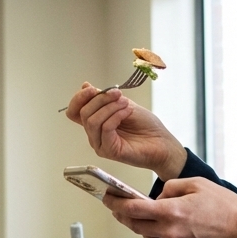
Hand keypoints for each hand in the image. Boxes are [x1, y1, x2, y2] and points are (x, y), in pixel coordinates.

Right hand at [65, 84, 185, 179]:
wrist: (162, 142)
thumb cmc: (146, 126)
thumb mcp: (123, 104)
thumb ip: (104, 98)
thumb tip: (85, 86)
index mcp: (96, 122)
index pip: (74, 111)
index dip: (79, 98)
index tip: (92, 89)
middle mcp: (95, 134)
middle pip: (83, 114)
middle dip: (100, 99)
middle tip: (118, 94)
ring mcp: (100, 144)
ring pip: (92, 121)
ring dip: (109, 107)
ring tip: (126, 104)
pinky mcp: (110, 151)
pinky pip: (105, 129)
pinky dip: (116, 116)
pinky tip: (127, 112)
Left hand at [102, 178, 236, 237]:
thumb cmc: (226, 207)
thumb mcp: (197, 184)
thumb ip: (172, 188)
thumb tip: (158, 196)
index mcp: (172, 212)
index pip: (133, 209)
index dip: (116, 203)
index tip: (108, 198)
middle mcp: (171, 232)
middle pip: (136, 226)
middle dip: (124, 216)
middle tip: (118, 207)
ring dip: (145, 228)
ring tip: (148, 217)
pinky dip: (165, 237)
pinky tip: (174, 228)